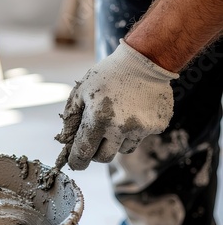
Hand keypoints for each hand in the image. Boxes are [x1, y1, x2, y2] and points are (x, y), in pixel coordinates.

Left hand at [55, 39, 178, 169]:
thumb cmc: (108, 75)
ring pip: (123, 149)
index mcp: (98, 118)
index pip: (83, 152)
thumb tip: (66, 142)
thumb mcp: (81, 91)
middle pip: (104, 158)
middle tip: (95, 141)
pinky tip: (135, 111)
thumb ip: (71, 118)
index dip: (77, 162)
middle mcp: (120, 127)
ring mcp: (141, 128)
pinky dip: (135, 130)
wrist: (146, 60)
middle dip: (96, 153)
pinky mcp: (157, 126)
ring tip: (118, 117)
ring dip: (117, 140)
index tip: (76, 164)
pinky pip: (141, 137)